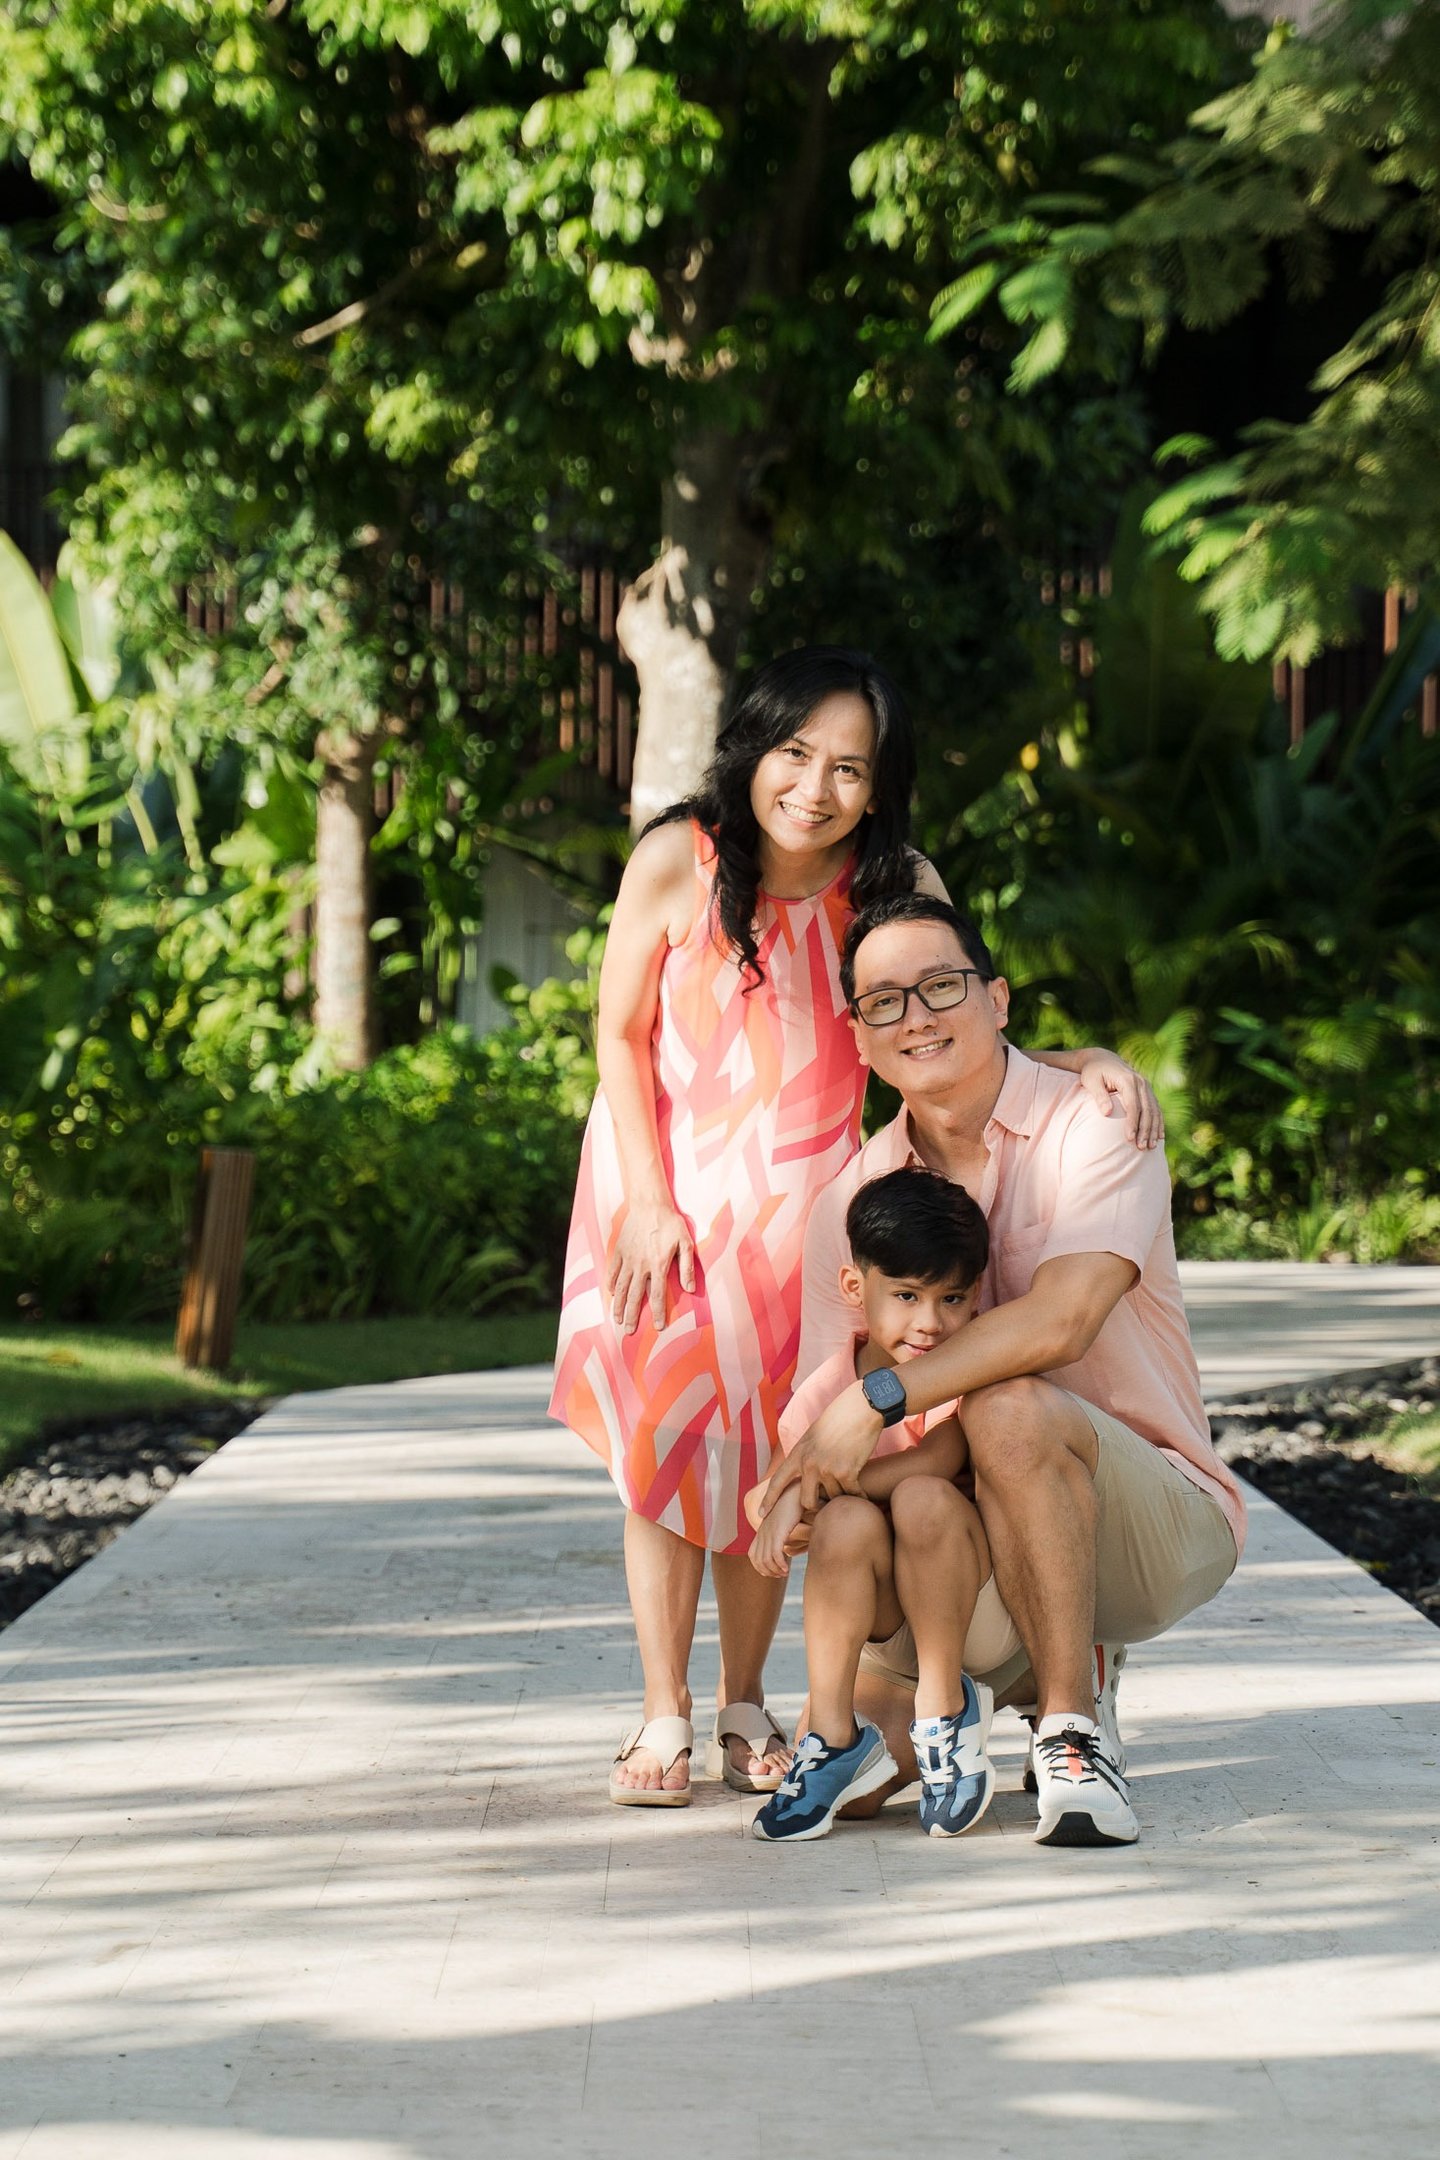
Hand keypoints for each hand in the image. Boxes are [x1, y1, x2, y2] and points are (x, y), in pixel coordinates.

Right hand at [605, 1201, 694, 1333]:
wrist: (649, 1203)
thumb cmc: (671, 1222)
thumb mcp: (685, 1242)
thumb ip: (687, 1267)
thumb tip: (690, 1289)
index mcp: (658, 1265)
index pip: (657, 1295)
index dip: (658, 1313)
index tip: (658, 1327)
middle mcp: (640, 1265)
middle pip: (634, 1296)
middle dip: (632, 1316)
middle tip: (629, 1332)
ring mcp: (627, 1258)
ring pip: (620, 1287)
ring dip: (618, 1305)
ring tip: (617, 1319)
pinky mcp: (619, 1250)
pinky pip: (612, 1271)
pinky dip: (610, 1284)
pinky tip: (611, 1294)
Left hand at [749, 1484, 803, 1576]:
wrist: (795, 1490)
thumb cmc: (793, 1505)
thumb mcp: (783, 1520)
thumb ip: (781, 1533)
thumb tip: (787, 1546)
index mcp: (762, 1529)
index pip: (752, 1555)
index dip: (760, 1567)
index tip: (773, 1572)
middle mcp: (762, 1532)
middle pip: (758, 1560)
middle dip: (768, 1572)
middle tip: (781, 1575)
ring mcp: (769, 1532)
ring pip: (766, 1560)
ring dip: (775, 1571)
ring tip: (784, 1573)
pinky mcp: (778, 1531)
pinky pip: (775, 1554)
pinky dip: (780, 1565)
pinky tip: (787, 1568)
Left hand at [761, 1380, 882, 1517]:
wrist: (860, 1408)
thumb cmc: (839, 1418)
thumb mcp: (813, 1435)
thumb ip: (806, 1455)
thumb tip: (803, 1472)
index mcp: (798, 1453)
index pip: (778, 1481)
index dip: (769, 1499)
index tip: (761, 1513)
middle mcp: (809, 1463)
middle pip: (807, 1501)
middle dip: (817, 1506)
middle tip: (826, 1504)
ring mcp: (827, 1468)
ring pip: (833, 1497)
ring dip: (843, 1494)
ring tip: (851, 1485)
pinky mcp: (846, 1472)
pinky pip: (852, 1494)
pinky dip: (860, 1496)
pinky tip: (864, 1497)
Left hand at [1075, 1050, 1163, 1149]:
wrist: (1103, 1059)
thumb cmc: (1093, 1072)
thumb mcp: (1091, 1081)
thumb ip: (1099, 1096)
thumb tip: (1107, 1113)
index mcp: (1127, 1079)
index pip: (1133, 1105)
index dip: (1132, 1122)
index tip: (1129, 1139)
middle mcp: (1141, 1082)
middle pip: (1147, 1109)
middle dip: (1145, 1130)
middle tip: (1141, 1147)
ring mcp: (1146, 1086)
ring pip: (1154, 1110)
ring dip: (1154, 1129)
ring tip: (1151, 1147)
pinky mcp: (1148, 1091)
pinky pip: (1156, 1108)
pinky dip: (1158, 1122)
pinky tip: (1160, 1136)